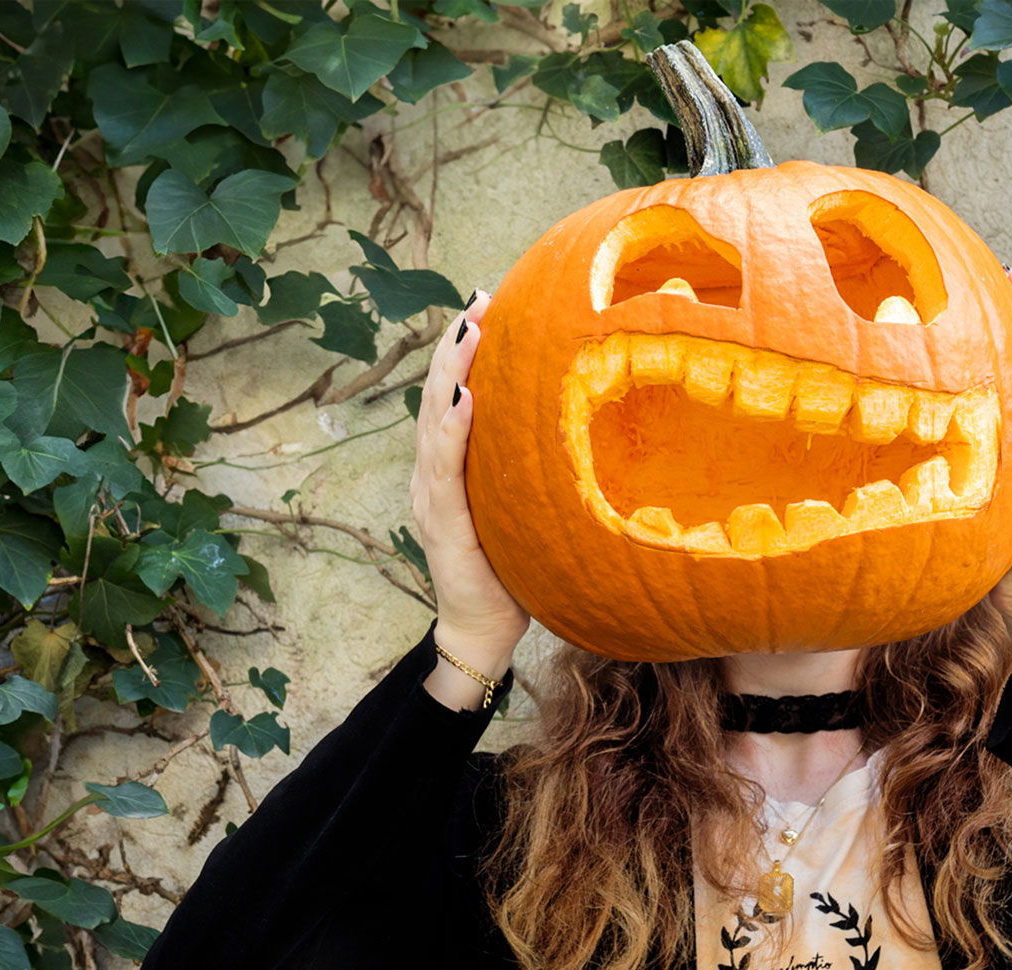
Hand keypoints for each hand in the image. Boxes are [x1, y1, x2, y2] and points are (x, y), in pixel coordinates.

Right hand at [411, 292, 529, 706]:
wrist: (484, 628)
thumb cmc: (512, 568)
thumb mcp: (526, 506)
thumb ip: (534, 468)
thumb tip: (580, 427)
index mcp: (453, 466)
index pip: (454, 395)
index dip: (464, 351)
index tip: (485, 306)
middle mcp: (433, 473)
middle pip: (438, 395)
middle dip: (454, 345)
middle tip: (477, 299)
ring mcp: (431, 497)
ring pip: (434, 421)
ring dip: (449, 372)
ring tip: (465, 331)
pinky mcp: (441, 523)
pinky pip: (443, 469)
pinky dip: (450, 431)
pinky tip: (462, 400)